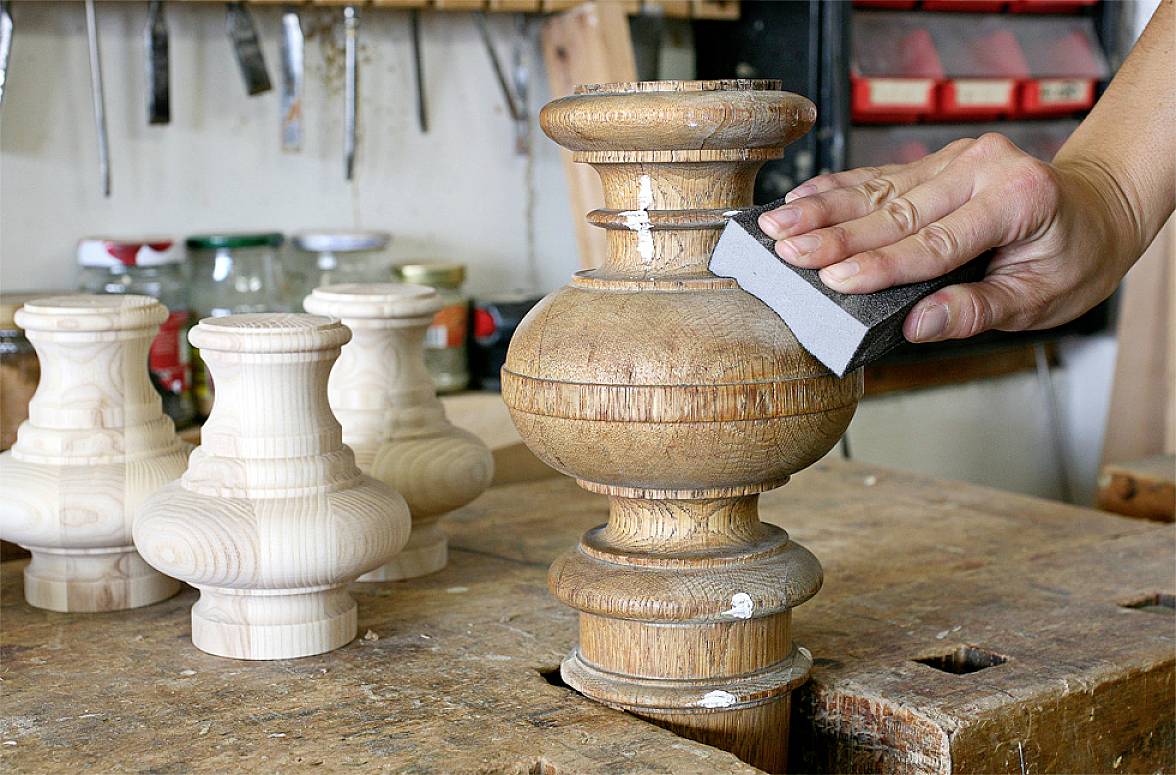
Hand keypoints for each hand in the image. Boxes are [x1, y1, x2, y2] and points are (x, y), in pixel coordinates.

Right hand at [756, 133, 1135, 342]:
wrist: (1096, 207)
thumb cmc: (1073, 258)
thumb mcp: (1041, 299)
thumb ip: (978, 309)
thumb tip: (917, 325)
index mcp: (1018, 201)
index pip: (935, 242)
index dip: (881, 265)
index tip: (833, 280)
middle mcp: (984, 168)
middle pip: (896, 209)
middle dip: (834, 234)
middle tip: (784, 250)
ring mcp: (957, 158)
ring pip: (878, 188)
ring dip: (821, 208)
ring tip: (775, 223)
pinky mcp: (937, 161)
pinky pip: (880, 176)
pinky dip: (836, 189)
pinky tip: (799, 197)